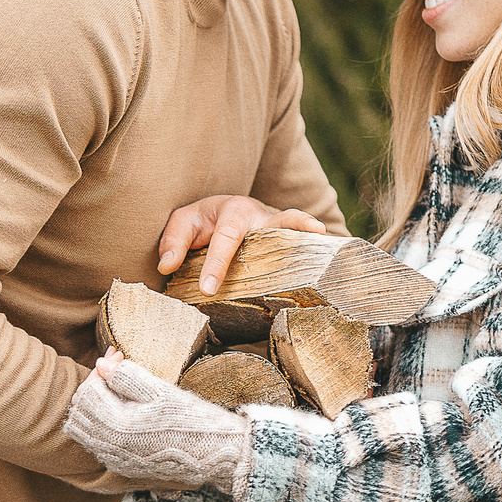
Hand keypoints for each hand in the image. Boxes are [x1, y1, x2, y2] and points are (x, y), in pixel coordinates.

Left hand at [64, 356, 253, 492]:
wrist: (216, 456)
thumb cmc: (194, 420)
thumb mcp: (162, 391)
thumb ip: (127, 376)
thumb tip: (100, 364)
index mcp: (117, 426)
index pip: (87, 391)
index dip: (101, 371)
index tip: (119, 358)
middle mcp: (110, 448)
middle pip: (78, 411)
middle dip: (93, 389)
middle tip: (116, 375)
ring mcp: (114, 460)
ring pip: (81, 430)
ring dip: (93, 408)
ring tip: (118, 393)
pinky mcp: (122, 467)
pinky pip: (94, 445)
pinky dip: (100, 426)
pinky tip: (122, 414)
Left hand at [155, 197, 327, 295]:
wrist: (223, 213)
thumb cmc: (203, 222)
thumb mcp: (183, 224)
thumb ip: (173, 241)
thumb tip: (167, 266)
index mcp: (233, 212)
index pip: (226, 237)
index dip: (217, 262)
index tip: (209, 289)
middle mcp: (261, 217)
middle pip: (278, 221)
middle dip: (291, 227)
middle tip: (308, 232)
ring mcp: (279, 229)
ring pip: (297, 227)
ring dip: (312, 232)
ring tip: (327, 239)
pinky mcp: (288, 241)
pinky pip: (305, 245)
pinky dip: (318, 250)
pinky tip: (334, 264)